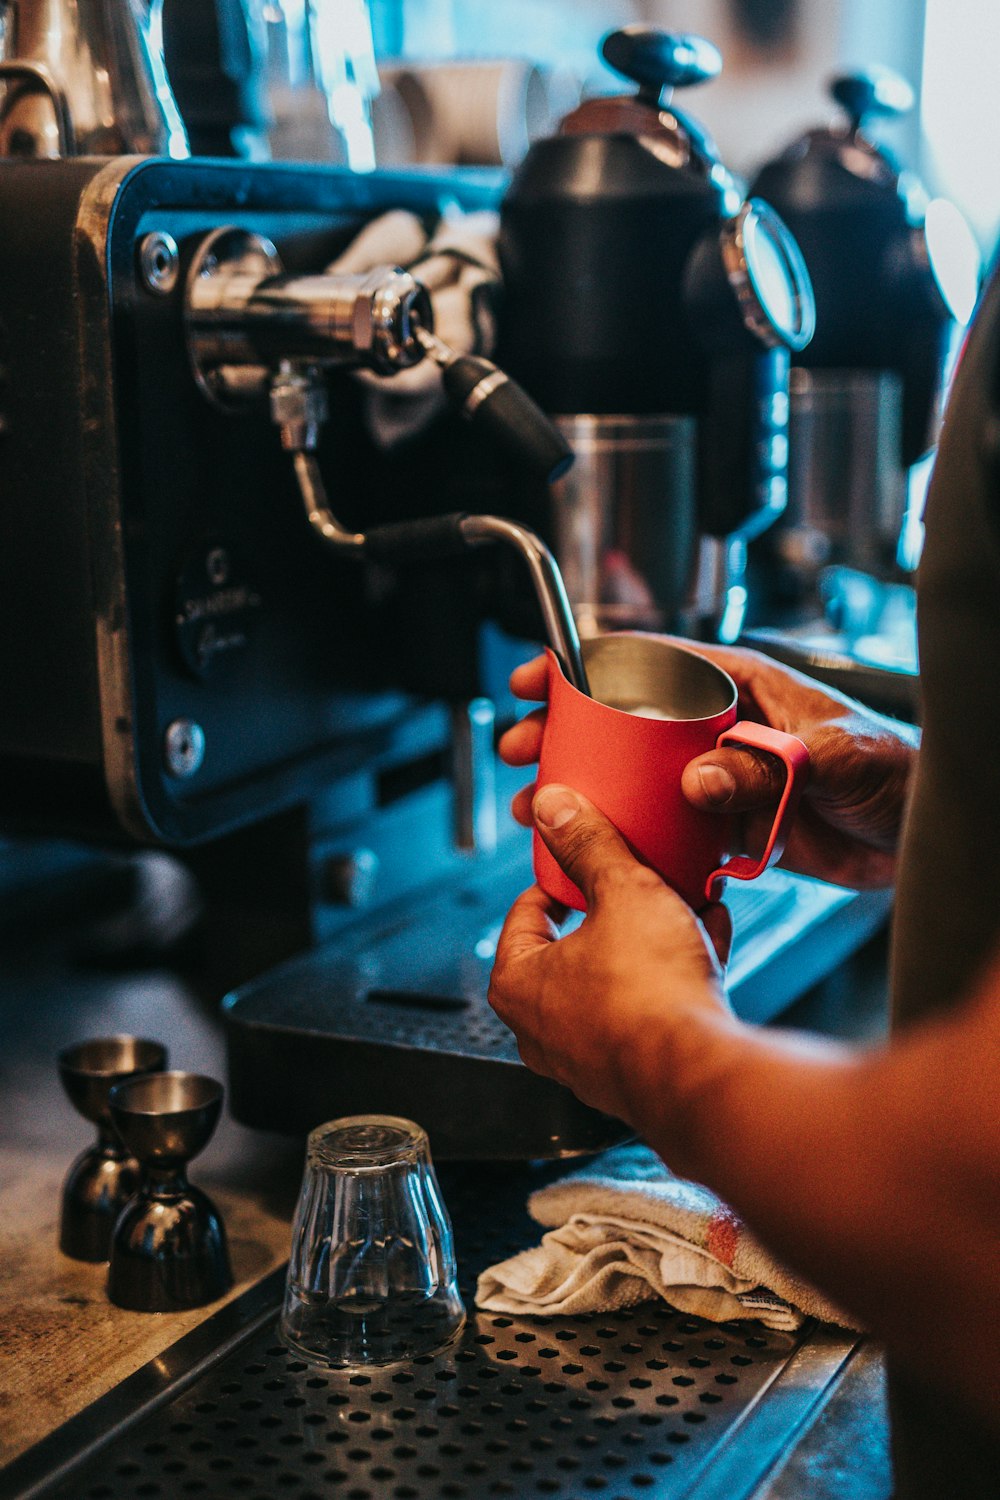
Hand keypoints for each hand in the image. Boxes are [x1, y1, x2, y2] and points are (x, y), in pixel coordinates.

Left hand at [488, 784, 734, 1130]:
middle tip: (640, 879)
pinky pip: (652, 1006)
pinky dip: (677, 971)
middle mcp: (543, 1028)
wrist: (701, 1074)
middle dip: (618, 905)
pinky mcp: (637, 1071)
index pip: (526, 913)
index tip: (586, 860)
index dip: (561, 877)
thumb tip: (557, 809)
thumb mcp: (622, 892)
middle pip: (577, 945)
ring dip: (655, 935)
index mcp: (518, 984)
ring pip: (620, 975)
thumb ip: (589, 845)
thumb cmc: (648, 995)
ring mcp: (590, 1056)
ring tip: (687, 901)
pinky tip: (710, 936)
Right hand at [499, 643, 917, 888]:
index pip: (652, 662)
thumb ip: (766, 765)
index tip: (541, 675)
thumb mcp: (833, 756)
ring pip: (635, 778)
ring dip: (585, 790)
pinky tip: (597, 850)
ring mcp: (722, 778)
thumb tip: (698, 781)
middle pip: (626, 722)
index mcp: (742, 687)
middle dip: (565, 732)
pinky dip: (628, 838)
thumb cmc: (895, 768)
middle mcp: (723, 729)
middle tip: (521, 746)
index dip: (589, 665)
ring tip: (534, 804)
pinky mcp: (730, 826)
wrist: (920, 834)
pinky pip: (667, 828)